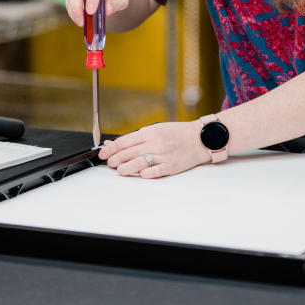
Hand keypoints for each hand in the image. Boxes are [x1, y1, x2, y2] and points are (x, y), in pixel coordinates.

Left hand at [96, 121, 210, 178]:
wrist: (201, 138)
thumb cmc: (178, 134)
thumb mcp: (156, 130)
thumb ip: (135, 138)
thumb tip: (113, 144)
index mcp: (150, 132)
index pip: (124, 141)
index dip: (110, 149)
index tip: (103, 153)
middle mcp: (155, 143)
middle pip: (127, 153)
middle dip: (114, 160)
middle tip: (110, 163)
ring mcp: (163, 155)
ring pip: (137, 164)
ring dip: (124, 169)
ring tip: (121, 170)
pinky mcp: (171, 166)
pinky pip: (153, 172)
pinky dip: (143, 174)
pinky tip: (139, 174)